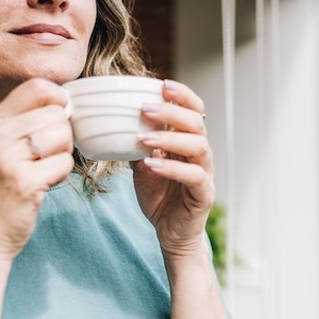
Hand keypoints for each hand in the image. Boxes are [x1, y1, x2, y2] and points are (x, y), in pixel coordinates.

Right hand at [0, 78, 74, 260]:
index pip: (38, 86)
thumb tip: (65, 103)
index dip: (59, 100)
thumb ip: (23, 123)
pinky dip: (61, 177)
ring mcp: (8, 158)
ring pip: (63, 136)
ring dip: (61, 157)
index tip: (57, 121)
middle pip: (57, 113)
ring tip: (40, 172)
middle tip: (43, 158)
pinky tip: (41, 186)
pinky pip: (65, 164)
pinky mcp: (24, 182)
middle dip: (62, 136)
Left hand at [131, 79, 214, 258]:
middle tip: (145, 109)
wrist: (170, 234)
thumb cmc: (160, 197)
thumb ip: (137, 145)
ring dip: (170, 138)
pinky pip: (194, 177)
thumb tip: (114, 123)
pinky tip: (151, 165)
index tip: (163, 84)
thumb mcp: (143, 166)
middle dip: (172, 112)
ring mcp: (205, 173)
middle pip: (197, 123)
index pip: (194, 110)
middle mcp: (201, 154)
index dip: (183, 95)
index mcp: (188, 142)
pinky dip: (172, 168)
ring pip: (198, 146)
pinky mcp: (204, 194)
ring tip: (144, 137)